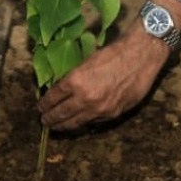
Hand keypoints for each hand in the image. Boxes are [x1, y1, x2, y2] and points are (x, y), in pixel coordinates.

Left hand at [39, 21, 170, 128]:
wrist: (140, 57)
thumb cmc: (113, 54)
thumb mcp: (87, 62)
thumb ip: (75, 78)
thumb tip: (63, 90)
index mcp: (76, 81)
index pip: (53, 98)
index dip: (44, 104)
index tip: (40, 107)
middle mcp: (85, 98)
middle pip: (61, 114)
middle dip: (50, 119)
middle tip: (44, 121)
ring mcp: (99, 109)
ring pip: (76, 122)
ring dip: (64, 125)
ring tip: (56, 127)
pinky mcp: (112, 114)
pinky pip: (92, 122)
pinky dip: (83, 123)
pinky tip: (78, 123)